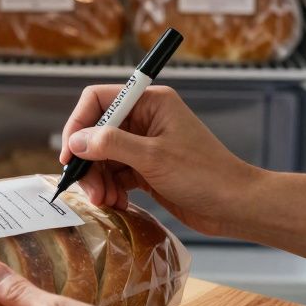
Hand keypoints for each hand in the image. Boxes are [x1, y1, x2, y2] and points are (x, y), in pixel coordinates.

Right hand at [59, 84, 259, 236]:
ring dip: (98, 179)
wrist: (235, 206)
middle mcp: (145, 119)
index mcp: (150, 102)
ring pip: (103, 157)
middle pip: (97, 132)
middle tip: (89, 190)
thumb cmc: (205, 175)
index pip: (99, 100)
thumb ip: (111, 145)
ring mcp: (145, 145)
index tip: (70, 153)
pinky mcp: (147, 168)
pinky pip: (116, 174)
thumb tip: (77, 142)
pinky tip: (117, 203)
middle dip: (89, 161)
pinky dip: (111, 188)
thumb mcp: (153, 158)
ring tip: (106, 201)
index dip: (79, 124)